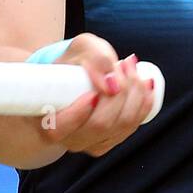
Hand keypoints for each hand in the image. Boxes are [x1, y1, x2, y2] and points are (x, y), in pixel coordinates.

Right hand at [38, 33, 155, 156]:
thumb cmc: (71, 64)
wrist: (73, 78)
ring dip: (135, 93)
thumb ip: (93, 58)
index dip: (78, 112)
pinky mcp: (111, 140)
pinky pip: (132, 126)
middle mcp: (69, 138)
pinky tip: (145, 84)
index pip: (59, 127)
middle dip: (119, 91)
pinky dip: (143, 103)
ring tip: (132, 67)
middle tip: (123, 64)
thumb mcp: (78, 49)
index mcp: (47, 120)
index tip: (91, 91)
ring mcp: (92, 143)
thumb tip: (111, 83)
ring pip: (121, 126)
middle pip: (100, 124)